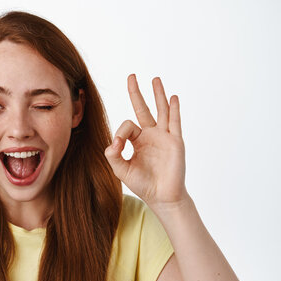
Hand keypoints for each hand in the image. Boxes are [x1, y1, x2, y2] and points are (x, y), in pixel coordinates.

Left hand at [104, 74, 187, 210]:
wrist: (162, 196)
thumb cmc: (142, 184)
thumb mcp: (121, 169)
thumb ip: (113, 155)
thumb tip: (114, 141)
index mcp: (137, 141)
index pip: (127, 125)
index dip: (120, 133)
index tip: (119, 146)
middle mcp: (150, 135)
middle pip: (142, 108)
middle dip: (136, 92)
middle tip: (131, 76)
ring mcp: (164, 137)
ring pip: (160, 110)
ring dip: (158, 94)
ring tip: (155, 79)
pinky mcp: (175, 141)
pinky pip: (174, 122)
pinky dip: (173, 109)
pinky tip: (173, 97)